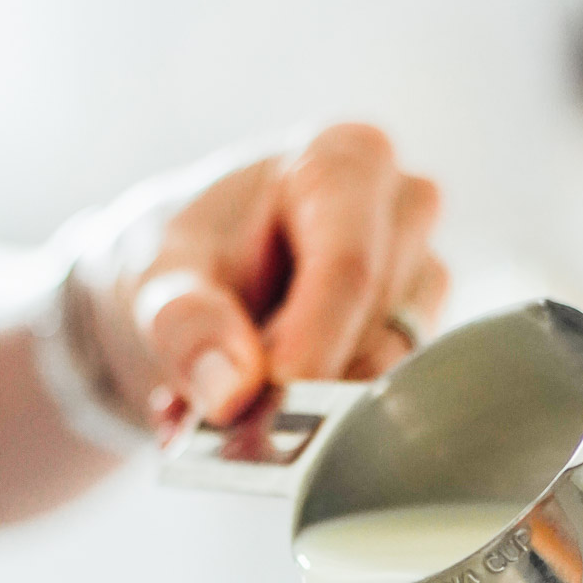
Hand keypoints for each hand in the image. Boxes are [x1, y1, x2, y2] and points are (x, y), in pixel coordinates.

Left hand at [68, 124, 447, 430]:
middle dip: (301, 381)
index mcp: (347, 162)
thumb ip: (187, 326)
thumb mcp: (159, 281)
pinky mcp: (421, 336)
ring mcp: (422, 276)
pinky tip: (272, 404)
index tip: (270, 395)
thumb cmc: (185, 262)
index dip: (311, 342)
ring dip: (310, 406)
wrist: (194, 289)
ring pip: (388, 371)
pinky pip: (389, 401)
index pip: (349, 266)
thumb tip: (232, 391)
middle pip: (373, 325)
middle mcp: (404, 209)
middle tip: (230, 405)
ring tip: (241, 396)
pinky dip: (323, 420)